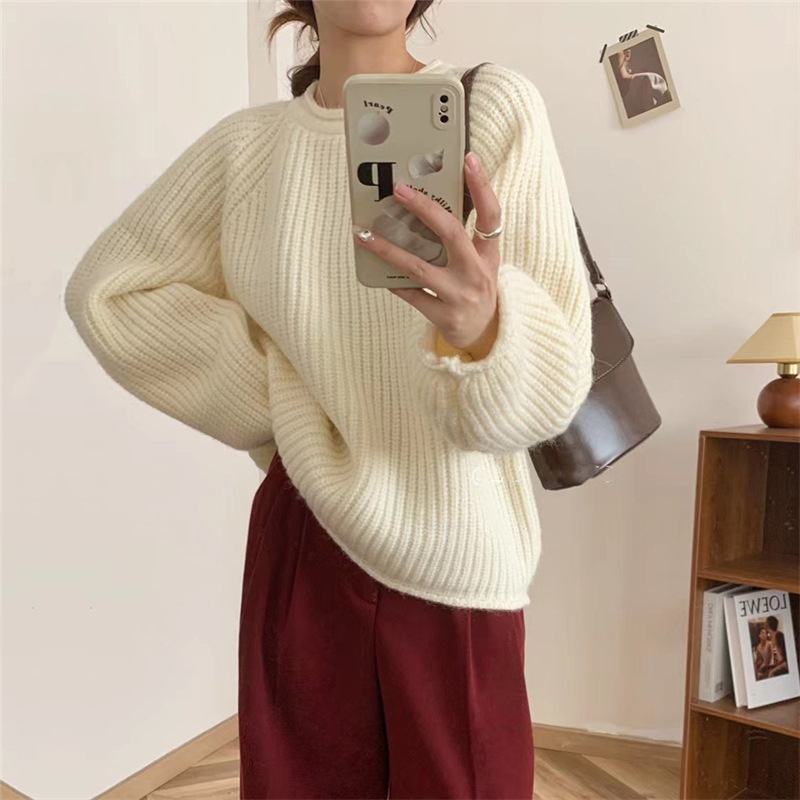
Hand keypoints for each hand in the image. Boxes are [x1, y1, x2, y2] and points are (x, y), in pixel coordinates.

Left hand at [352, 151, 501, 358]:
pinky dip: (393, 280)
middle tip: (398, 190)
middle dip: (424, 208)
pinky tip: (376, 268)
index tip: (468, 158)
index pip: (490, 214)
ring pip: (419, 266)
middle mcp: (477, 272)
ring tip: (364, 234)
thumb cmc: (475, 290)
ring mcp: (460, 295)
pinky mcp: (444, 315)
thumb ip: (462, 239)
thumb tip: (425, 206)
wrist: (484, 336)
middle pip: (451, 232)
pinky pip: (411, 293)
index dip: (481, 186)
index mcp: (489, 254)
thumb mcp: (480, 263)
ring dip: (388, 248)